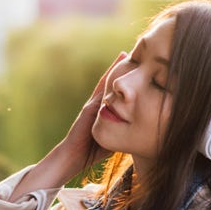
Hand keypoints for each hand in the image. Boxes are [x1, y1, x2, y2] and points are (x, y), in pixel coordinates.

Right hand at [7, 52, 126, 200]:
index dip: (123, 80)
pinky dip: (106, 81)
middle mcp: (95, 106)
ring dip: (113, 69)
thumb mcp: (111, 138)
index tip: (135, 66)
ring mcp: (91, 106)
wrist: (72, 158)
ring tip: (123, 54)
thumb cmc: (91, 152)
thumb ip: (121, 131)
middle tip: (130, 51)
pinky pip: (99, 93)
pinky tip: (114, 71)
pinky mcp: (88, 110)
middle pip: (109, 82)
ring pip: (104, 84)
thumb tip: (139, 131)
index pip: (115, 93)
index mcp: (102, 112)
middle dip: (117, 67)